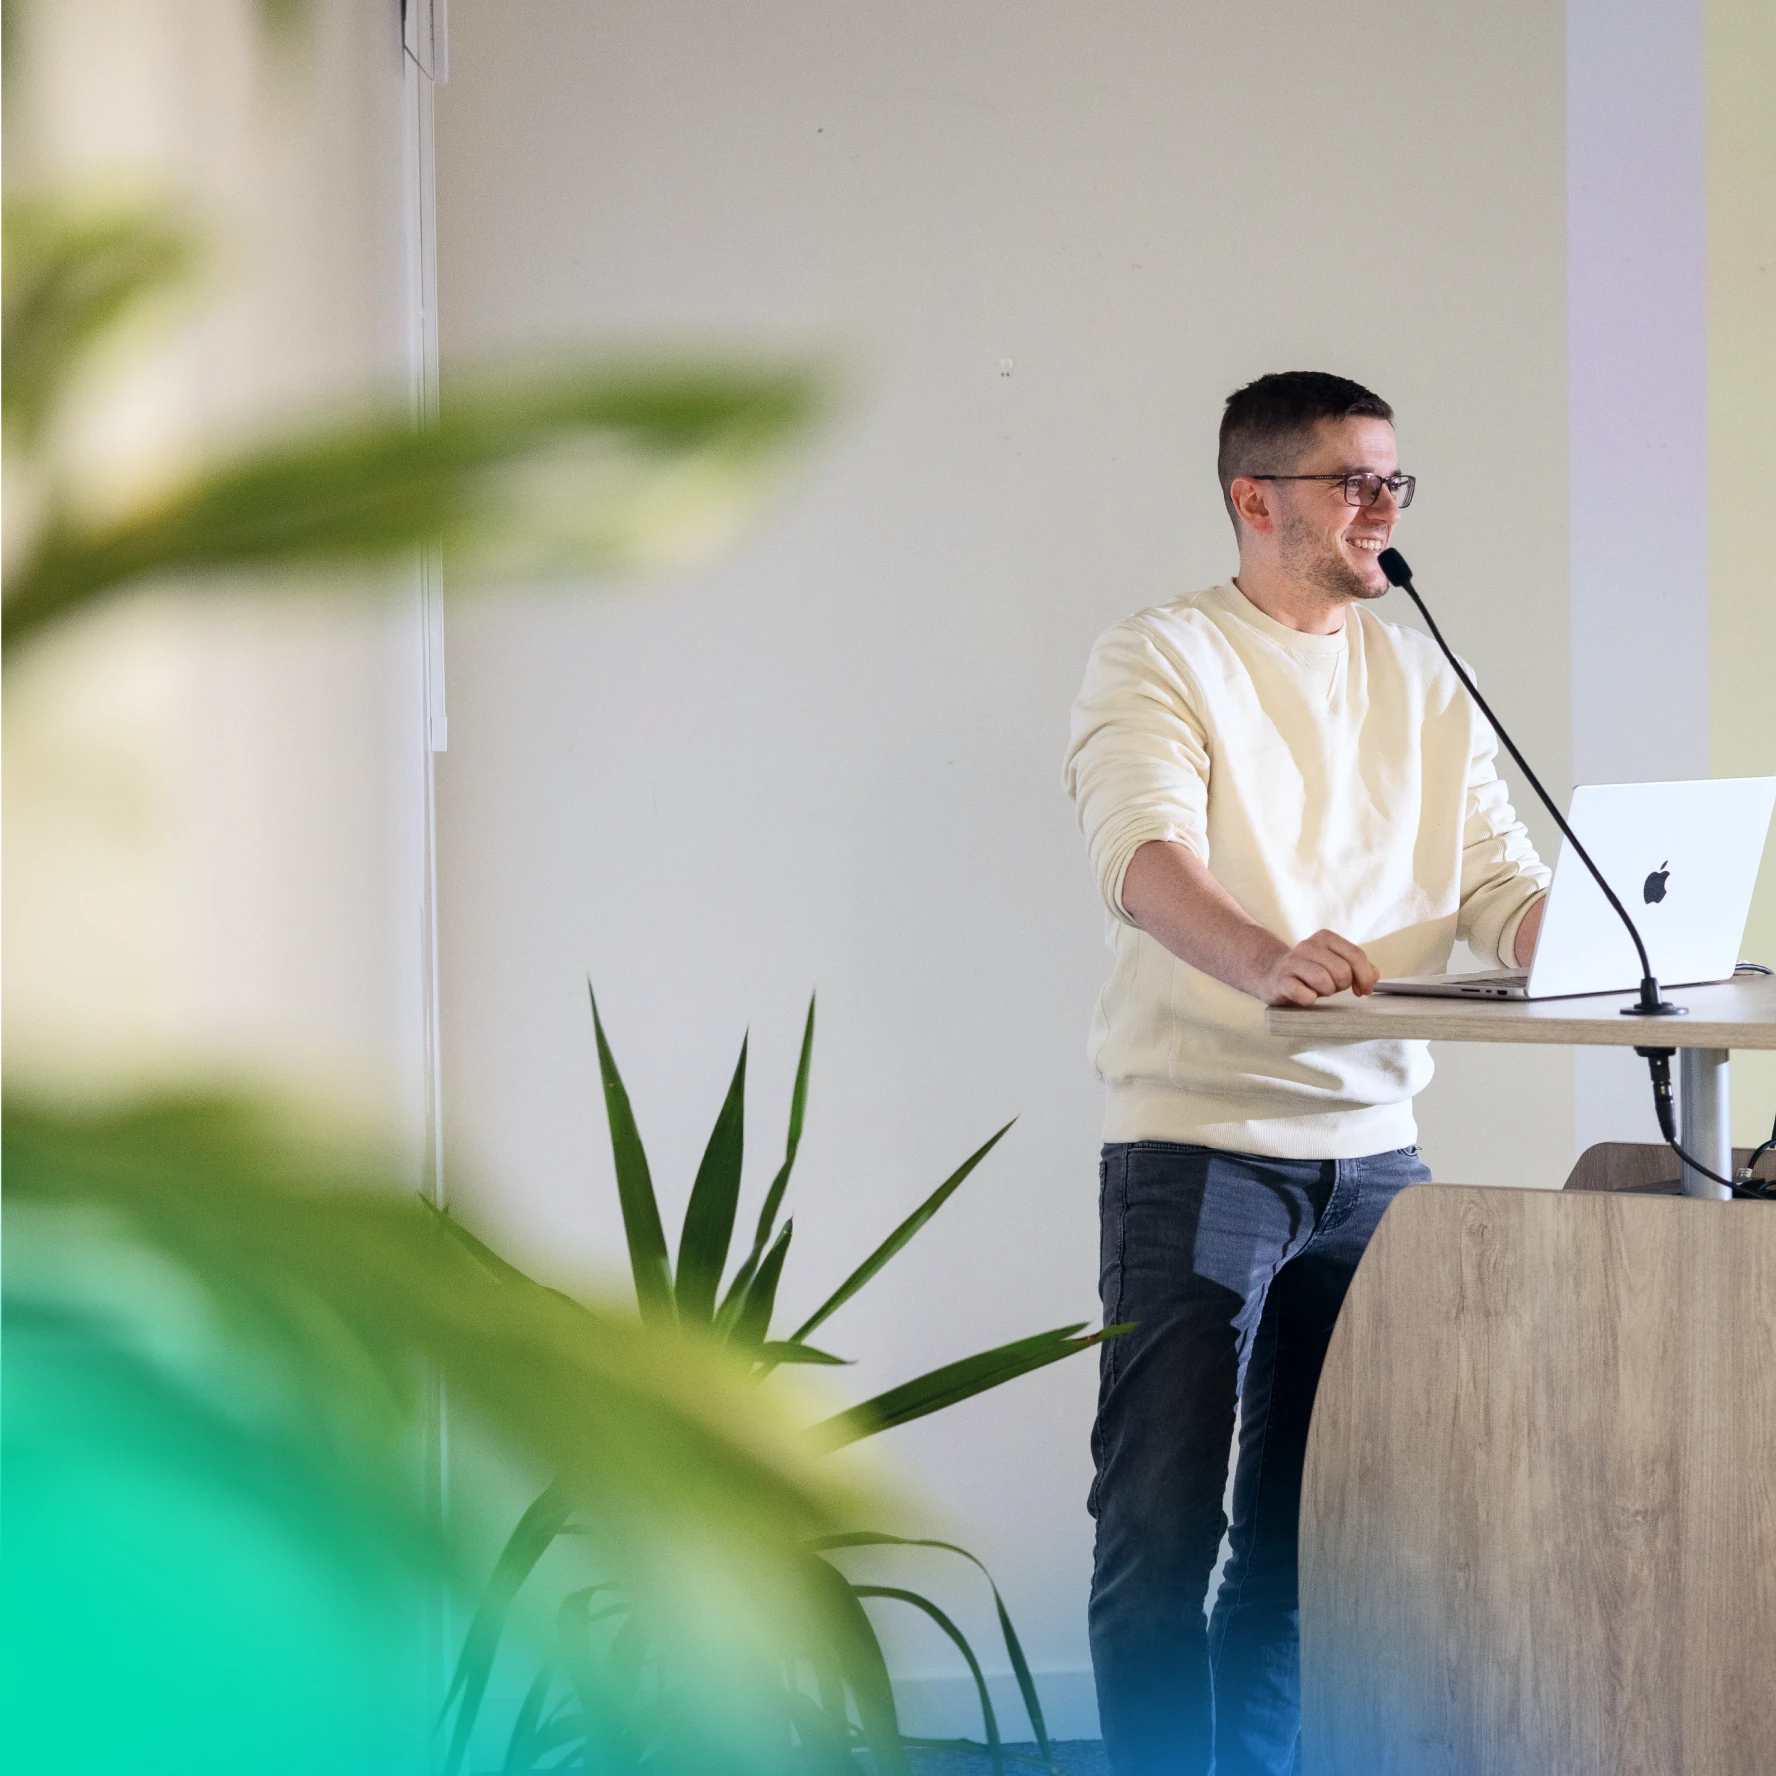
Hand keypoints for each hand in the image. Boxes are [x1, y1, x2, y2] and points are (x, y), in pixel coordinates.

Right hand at [1256, 929, 1378, 1006]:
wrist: (1272, 975)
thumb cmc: (1310, 972)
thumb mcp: (1335, 963)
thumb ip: (1359, 967)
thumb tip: (1374, 975)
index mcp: (1325, 938)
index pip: (1356, 955)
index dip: (1365, 977)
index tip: (1363, 991)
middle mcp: (1308, 945)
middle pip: (1342, 971)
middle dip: (1342, 985)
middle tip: (1332, 987)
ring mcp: (1292, 962)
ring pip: (1324, 982)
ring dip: (1325, 992)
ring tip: (1317, 990)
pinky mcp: (1281, 981)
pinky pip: (1305, 995)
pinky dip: (1309, 1000)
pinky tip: (1305, 996)